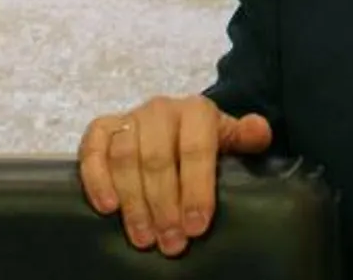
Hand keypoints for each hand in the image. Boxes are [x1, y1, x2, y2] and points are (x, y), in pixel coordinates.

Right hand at [77, 95, 273, 256]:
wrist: (175, 124)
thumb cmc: (203, 141)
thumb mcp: (229, 138)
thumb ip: (246, 136)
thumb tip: (260, 132)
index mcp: (196, 111)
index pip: (195, 149)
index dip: (196, 190)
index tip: (196, 227)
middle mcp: (161, 109)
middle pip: (157, 159)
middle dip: (164, 206)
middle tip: (170, 242)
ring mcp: (129, 118)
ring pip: (125, 158)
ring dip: (133, 202)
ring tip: (143, 237)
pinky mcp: (102, 128)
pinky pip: (92, 150)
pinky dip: (96, 179)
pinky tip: (107, 208)